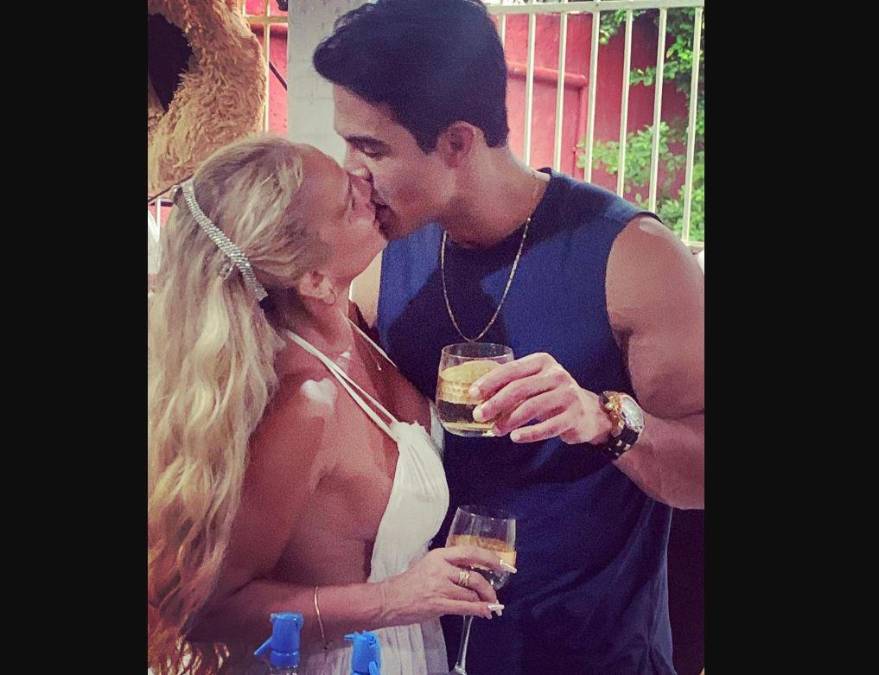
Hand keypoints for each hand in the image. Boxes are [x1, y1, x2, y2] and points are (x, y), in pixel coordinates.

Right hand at [380, 545, 511, 623]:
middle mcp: (441, 568)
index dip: (490, 558)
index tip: (504, 565)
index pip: (470, 552)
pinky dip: (479, 610)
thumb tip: (473, 577)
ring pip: (471, 593)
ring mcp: (440, 586)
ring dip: (484, 601)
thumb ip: (449, 568)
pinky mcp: (439, 604)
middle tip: (496, 595)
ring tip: (490, 607)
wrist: (389, 599)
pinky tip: (487, 612)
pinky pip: (465, 607)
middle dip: (489, 588)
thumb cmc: (409, 584)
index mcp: (440, 555)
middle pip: (474, 575)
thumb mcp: (429, 566)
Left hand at [470, 352, 612, 444]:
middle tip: (479, 415)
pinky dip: (530, 433)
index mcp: (542, 362)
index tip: (473, 395)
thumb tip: (477, 396)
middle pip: (520, 388)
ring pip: (532, 407)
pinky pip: (548, 427)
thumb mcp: (534, 383)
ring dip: (509, 420)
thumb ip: (512, 384)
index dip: (490, 382)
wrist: (588, 412)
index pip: (512, 369)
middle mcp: (556, 375)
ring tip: (495, 430)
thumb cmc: (551, 396)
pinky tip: (515, 437)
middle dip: (495, 403)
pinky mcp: (574, 416)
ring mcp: (568, 395)